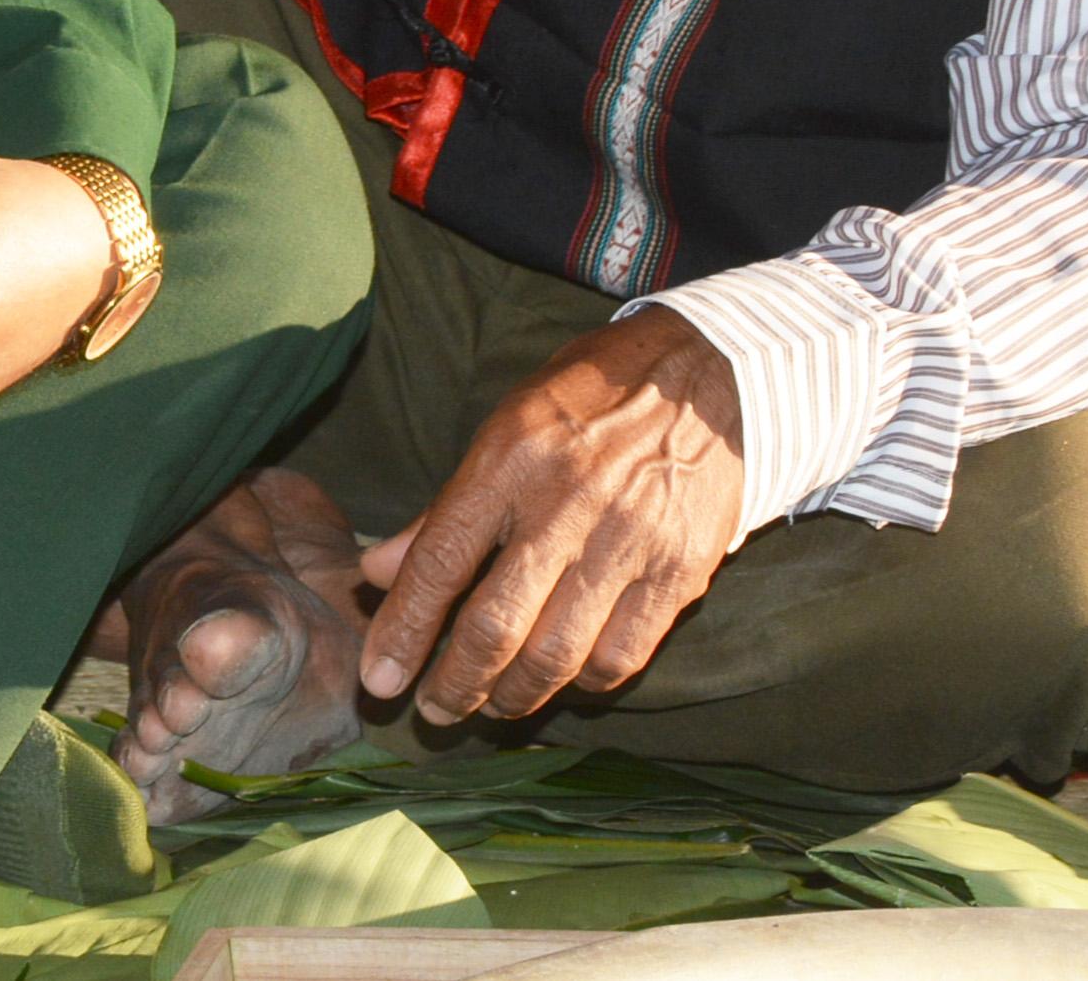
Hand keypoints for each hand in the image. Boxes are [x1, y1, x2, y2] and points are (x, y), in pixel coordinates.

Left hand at [356, 306, 746, 723]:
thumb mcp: (503, 427)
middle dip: (456, 683)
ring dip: (516, 695)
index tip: (379, 681)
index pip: (441, 561)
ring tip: (491, 707)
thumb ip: (443, 509)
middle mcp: (567, 504)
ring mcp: (630, 542)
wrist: (710, 374)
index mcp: (509, 461)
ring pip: (558, 654)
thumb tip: (378, 573)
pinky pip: (622, 654)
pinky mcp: (681, 571)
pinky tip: (563, 683)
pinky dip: (584, 683)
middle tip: (433, 712)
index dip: (405, 629)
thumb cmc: (589, 399)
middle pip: (498, 623)